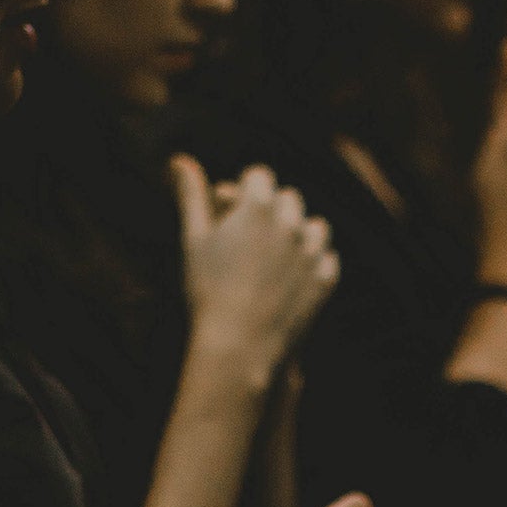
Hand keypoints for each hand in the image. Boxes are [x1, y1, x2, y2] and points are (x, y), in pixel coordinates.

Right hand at [174, 157, 338, 386]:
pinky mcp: (326, 278)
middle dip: (273, 211)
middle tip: (256, 232)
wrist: (238, 346)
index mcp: (258, 205)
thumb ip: (191, 196)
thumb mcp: (194, 240)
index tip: (236, 207)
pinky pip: (327, 258)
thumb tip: (179, 160)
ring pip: (314, 226)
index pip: (259, 176)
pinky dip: (314, 263)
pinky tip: (296, 275)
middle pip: (287, 199)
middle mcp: (291, 222)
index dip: (246, 190)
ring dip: (299, 234)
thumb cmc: (208, 291)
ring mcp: (312, 251)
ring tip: (280, 252)